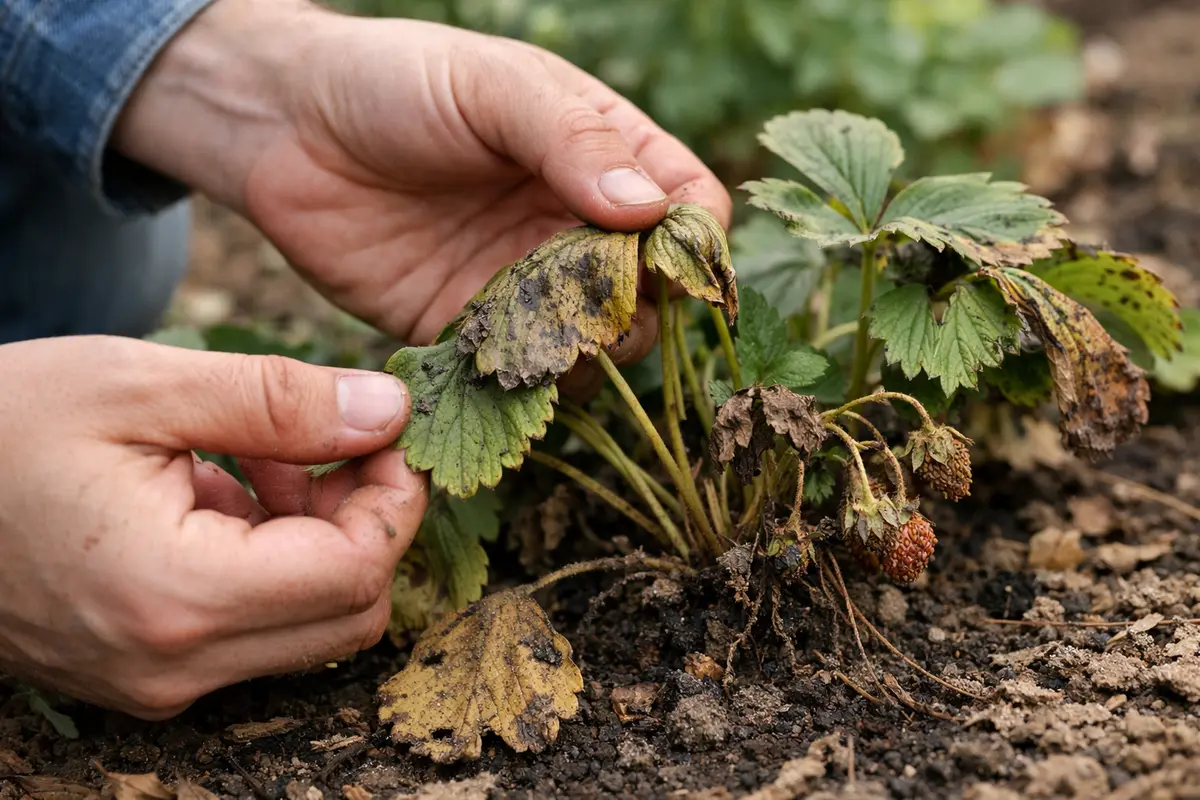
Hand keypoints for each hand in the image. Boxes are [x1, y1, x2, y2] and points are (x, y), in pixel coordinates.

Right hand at [0, 336, 425, 718]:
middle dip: (366, 520)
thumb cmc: (0, 427)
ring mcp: (158, 684)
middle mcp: (173, 666)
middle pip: (349, 612)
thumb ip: (280, 400)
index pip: (357, 572)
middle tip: (335, 440)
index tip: (384, 430)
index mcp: (176, 597)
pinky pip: (254, 630)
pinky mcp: (145, 675)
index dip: (395, 497)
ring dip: (319, 538)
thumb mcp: (143, 385)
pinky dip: (273, 562)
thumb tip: (389, 410)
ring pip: (309, 626)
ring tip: (263, 456)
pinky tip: (228, 493)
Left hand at [112, 0, 731, 395]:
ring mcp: (525, 281)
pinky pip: (521, 372)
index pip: (687, 204)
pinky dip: (529, 384)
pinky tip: (510, 372)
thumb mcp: (492, 86)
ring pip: (595, 342)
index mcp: (599, 153)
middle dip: (640, 307)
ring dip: (589, 353)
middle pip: (651, 289)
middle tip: (598, 309)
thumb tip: (648, 209)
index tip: (670, 260)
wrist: (281, 127)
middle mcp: (573, 223)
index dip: (692, 239)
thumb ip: (572, 138)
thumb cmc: (395, 81)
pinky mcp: (470, 329)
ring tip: (553, 343)